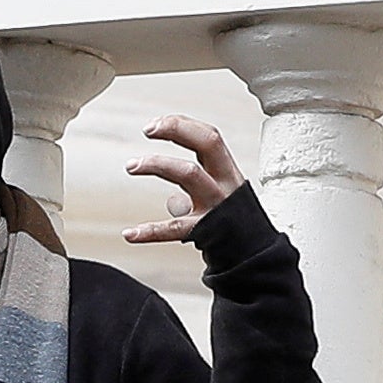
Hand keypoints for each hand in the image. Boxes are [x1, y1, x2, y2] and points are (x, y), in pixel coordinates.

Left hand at [120, 114, 242, 242]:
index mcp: (227, 173)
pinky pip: (174, 228)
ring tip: (132, 165)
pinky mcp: (205, 231)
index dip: (182, 125)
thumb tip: (174, 201)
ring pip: (189, 173)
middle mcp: (224, 184)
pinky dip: (150, 231)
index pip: (209, 136)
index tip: (155, 125)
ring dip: (157, 163)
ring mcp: (216, 205)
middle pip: (207, 143)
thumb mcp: (218, 200)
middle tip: (148, 129)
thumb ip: (197, 196)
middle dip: (178, 129)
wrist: (252, 257)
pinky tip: (129, 234)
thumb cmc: (232, 225)